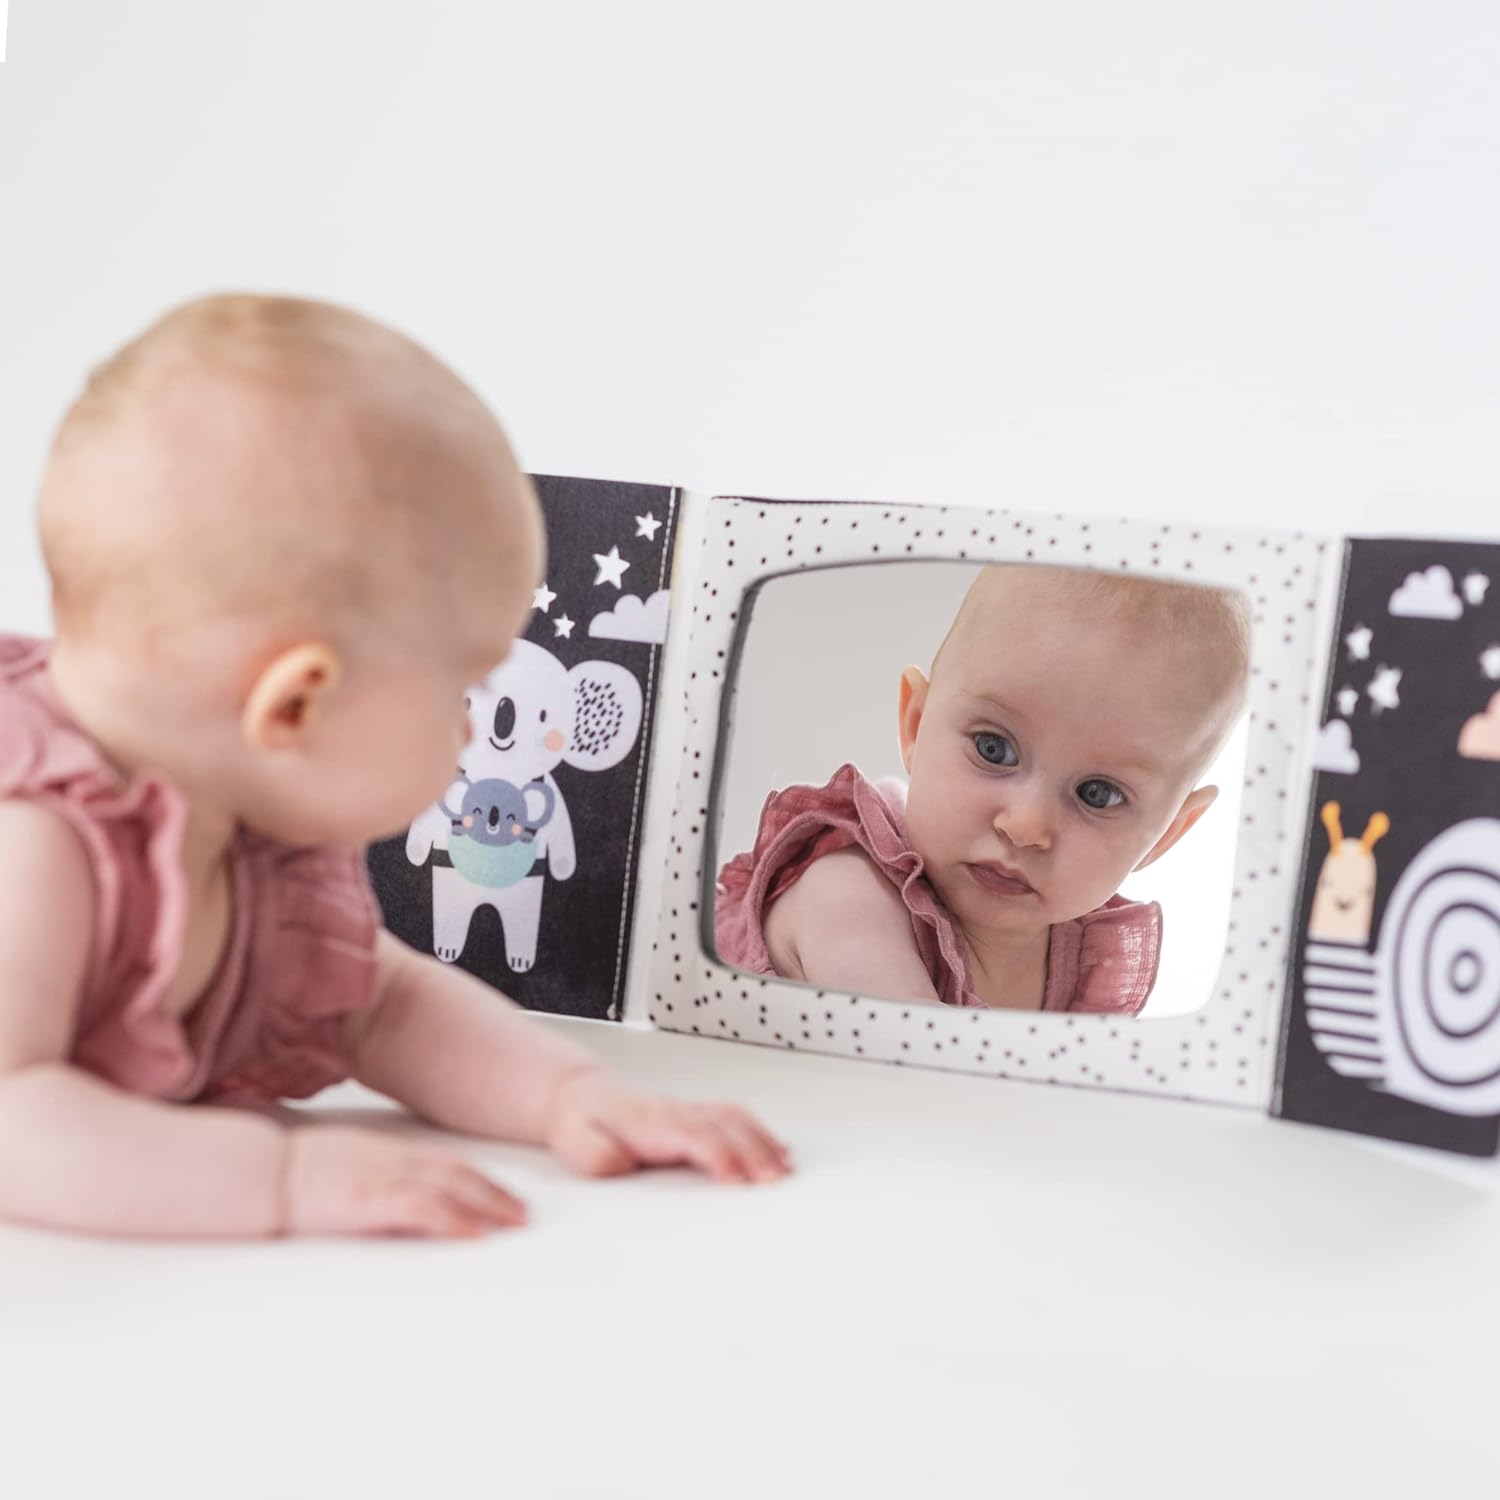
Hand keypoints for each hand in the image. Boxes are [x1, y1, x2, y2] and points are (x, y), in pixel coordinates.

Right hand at [283, 1125, 525, 1237]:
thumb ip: (367, 1181)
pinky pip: (420, 1208)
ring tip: (513, 1223)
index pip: (444, 1162)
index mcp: (384, 1152)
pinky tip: (471, 1232)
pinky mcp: (368, 1199)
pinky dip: (450, 1218)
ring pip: (449, 1187)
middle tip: (524, 1214)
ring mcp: (382, 1177)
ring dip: (486, 1205)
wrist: (258, 1169)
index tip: (504, 1194)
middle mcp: (391, 1159)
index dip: (479, 1178)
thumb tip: (385, 1201)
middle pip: (457, 1172)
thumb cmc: (288, 1173)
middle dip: (495, 1193)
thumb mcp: (338, 1170)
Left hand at [544, 1070, 792, 1184]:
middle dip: (754, 1151)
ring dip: (763, 1141)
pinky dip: (761, 1132)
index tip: (737, 1181)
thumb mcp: (575, 1144)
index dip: (718, 1156)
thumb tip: (620, 1166)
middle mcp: (676, 1112)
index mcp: (651, 1121)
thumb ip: (598, 1157)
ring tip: (785, 1170)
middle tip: (776, 1181)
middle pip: (725, 1125)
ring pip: (735, 1118)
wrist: (578, 1096)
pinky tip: (778, 1150)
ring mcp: (687, 1110)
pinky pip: (734, 1116)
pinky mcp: (694, 1114)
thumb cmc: (581, 1122)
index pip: (695, 1136)